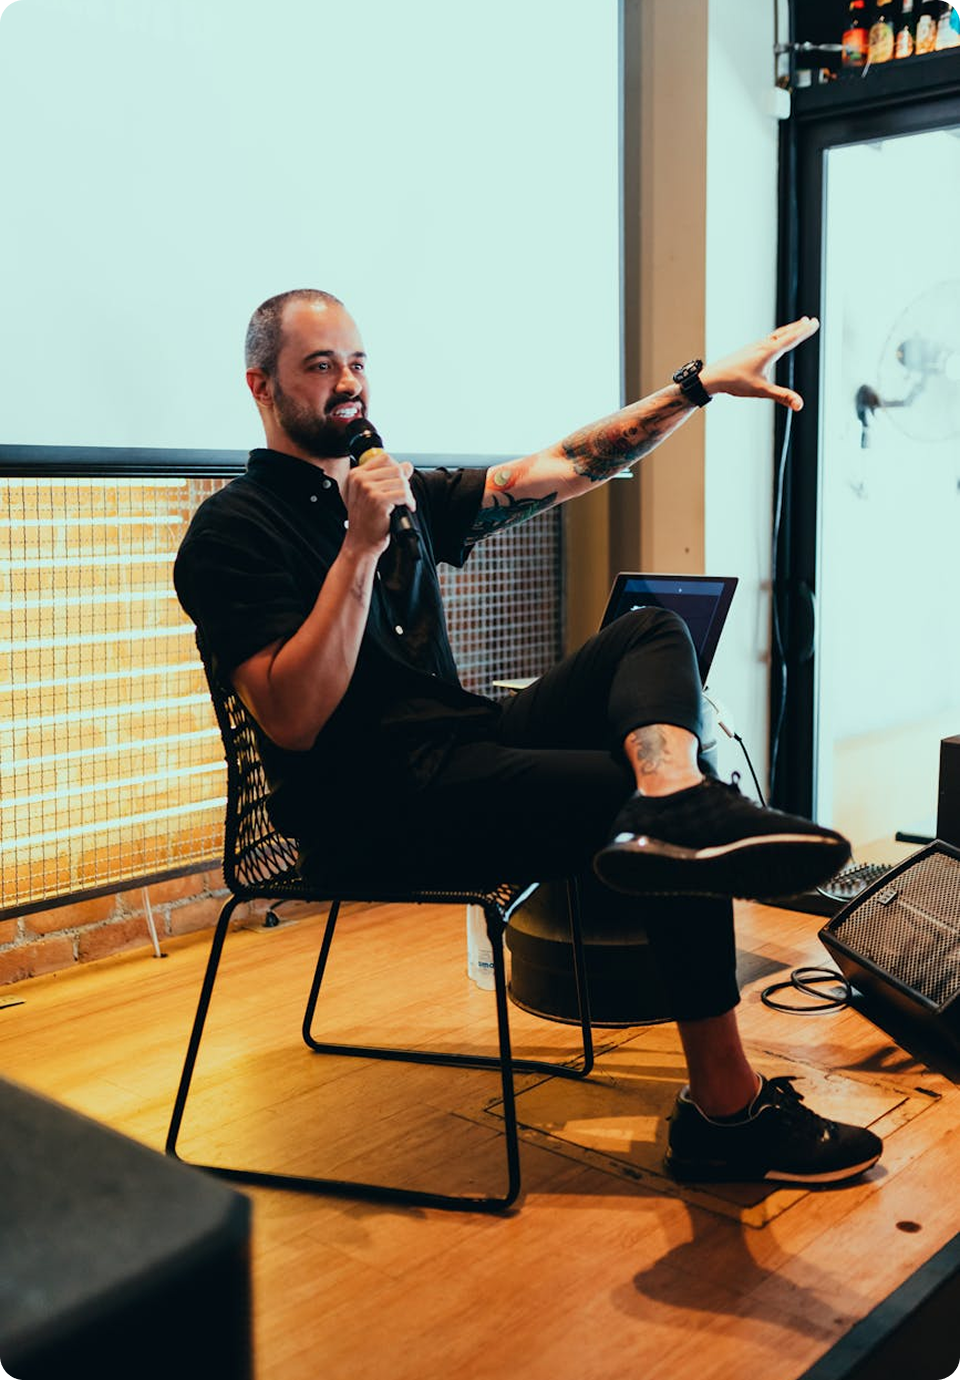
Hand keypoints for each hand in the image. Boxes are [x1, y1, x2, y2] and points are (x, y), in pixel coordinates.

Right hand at [342, 449, 415, 553]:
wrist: (360, 542)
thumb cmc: (366, 521)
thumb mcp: (372, 494)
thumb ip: (387, 477)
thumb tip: (407, 465)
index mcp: (356, 475)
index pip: (385, 458)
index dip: (396, 469)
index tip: (397, 484)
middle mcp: (360, 479)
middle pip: (396, 468)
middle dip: (404, 483)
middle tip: (402, 498)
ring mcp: (368, 489)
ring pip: (402, 481)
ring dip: (408, 494)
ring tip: (403, 504)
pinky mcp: (378, 500)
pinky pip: (404, 494)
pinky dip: (409, 502)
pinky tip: (406, 508)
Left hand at [700, 316, 819, 411]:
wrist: (713, 377)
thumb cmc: (736, 383)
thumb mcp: (761, 391)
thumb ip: (782, 396)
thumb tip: (800, 405)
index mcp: (768, 352)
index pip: (791, 339)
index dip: (805, 331)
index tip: (815, 322)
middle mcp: (762, 346)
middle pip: (785, 333)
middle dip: (799, 327)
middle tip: (811, 321)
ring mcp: (754, 346)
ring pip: (776, 335)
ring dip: (789, 330)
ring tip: (797, 326)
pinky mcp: (748, 350)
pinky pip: (768, 339)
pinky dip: (777, 336)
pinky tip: (775, 340)